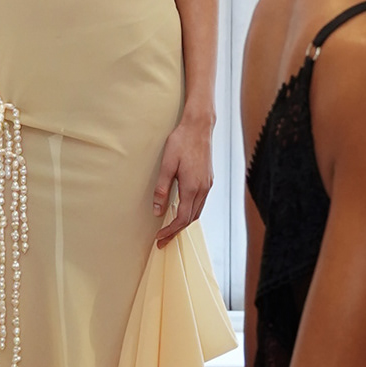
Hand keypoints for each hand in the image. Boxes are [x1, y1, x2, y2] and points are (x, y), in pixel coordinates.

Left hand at [153, 110, 213, 245]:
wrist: (199, 127)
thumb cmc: (181, 142)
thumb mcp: (167, 165)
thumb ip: (161, 189)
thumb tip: (157, 210)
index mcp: (192, 187)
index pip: (182, 218)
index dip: (170, 230)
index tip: (159, 237)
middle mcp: (203, 189)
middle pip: (191, 219)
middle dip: (176, 231)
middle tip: (162, 240)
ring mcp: (207, 185)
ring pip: (197, 212)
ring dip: (184, 223)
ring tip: (171, 229)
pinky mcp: (208, 180)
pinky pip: (201, 203)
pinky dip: (191, 212)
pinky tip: (182, 211)